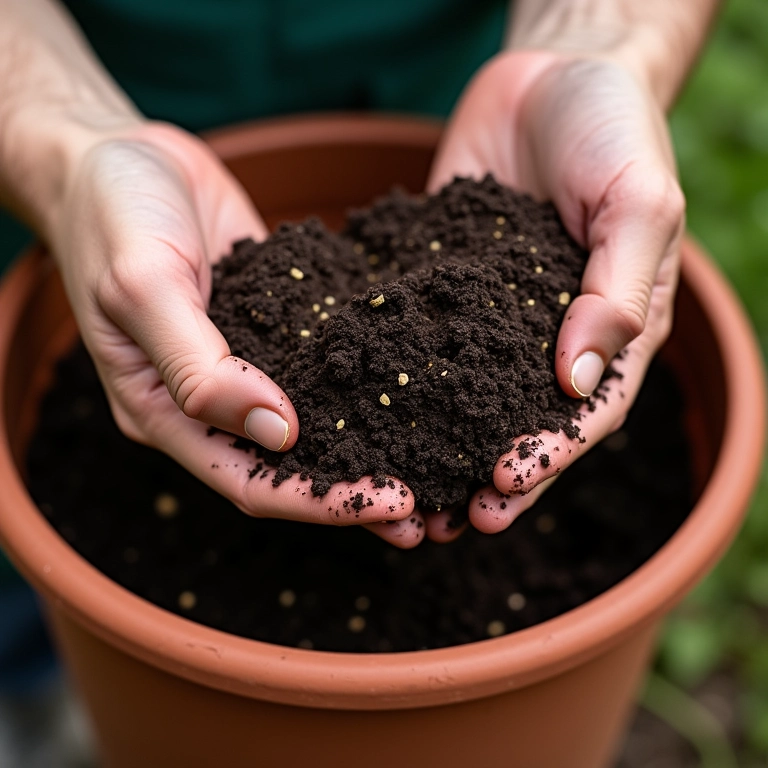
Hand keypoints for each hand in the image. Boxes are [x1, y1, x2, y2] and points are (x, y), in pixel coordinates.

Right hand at [47, 121, 413, 528]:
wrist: (120, 154)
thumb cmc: (112, 215)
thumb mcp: (142, 285)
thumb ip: (199, 365)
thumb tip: (277, 432)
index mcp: (162, 411)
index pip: (249, 483)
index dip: (320, 502)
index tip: (394, 502)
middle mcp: (205, 401)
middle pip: (287, 468)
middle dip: (355, 488)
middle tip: (430, 501)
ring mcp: (242, 363)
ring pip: (309, 423)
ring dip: (366, 445)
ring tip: (435, 458)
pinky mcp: (271, 326)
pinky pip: (319, 364)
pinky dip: (360, 381)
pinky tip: (411, 383)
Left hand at [428, 50, 684, 533]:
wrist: (553, 75)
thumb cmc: (614, 130)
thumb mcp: (639, 201)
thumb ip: (616, 289)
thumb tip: (579, 381)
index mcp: (610, 329)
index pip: (585, 412)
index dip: (548, 455)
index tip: (505, 486)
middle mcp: (550, 334)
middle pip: (520, 422)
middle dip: (488, 475)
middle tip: (449, 521)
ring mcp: (493, 316)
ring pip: (466, 396)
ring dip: (438, 448)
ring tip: (404, 494)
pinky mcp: (444, 288)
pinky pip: (422, 337)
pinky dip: (399, 378)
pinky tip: (366, 411)